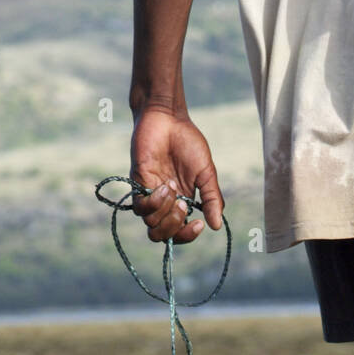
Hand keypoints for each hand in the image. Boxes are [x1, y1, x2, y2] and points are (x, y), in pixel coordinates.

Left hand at [129, 107, 224, 243]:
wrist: (168, 119)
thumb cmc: (188, 143)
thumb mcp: (206, 173)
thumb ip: (212, 199)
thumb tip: (216, 226)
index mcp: (181, 203)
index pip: (179, 232)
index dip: (187, 235)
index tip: (199, 225)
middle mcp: (163, 204)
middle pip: (162, 235)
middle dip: (174, 227)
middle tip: (184, 205)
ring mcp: (149, 195)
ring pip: (151, 224)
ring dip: (166, 212)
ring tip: (173, 186)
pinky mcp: (137, 185)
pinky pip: (141, 208)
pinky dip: (154, 203)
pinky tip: (165, 186)